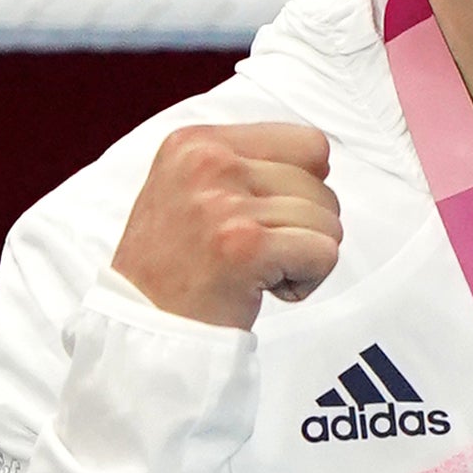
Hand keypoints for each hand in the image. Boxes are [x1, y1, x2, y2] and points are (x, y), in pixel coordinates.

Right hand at [111, 123, 342, 329]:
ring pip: (328, 220)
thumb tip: (321, 162)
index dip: (303, 186)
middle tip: (255, 254)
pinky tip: (263, 288)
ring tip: (255, 271)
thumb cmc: (172, 269)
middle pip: (321, 183)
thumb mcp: (189, 189)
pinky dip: (306, 281)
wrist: (144, 330)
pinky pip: (325, 253)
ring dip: (303, 257)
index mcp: (196, 142)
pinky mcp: (246, 246)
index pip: (308, 142)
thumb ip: (244, 165)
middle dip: (303, 227)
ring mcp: (225, 203)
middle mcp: (208, 163)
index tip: (265, 217)